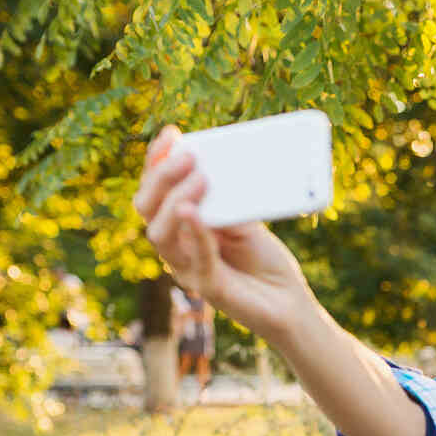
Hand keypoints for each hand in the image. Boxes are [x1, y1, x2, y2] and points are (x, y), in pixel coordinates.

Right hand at [133, 125, 313, 343]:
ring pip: (161, 234)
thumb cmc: (264, 260)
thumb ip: (228, 201)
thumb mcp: (246, 220)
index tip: (172, 134)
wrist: (289, 302)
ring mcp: (188, 268)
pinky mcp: (209, 288)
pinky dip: (195, 233)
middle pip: (146, 208)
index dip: (156, 161)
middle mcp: (176, 246)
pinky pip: (195, 259)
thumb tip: (214, 173)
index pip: (153, 190)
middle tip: (191, 156)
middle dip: (163, 177)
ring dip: (176, 201)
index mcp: (179, 226)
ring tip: (202, 178)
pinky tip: (194, 213)